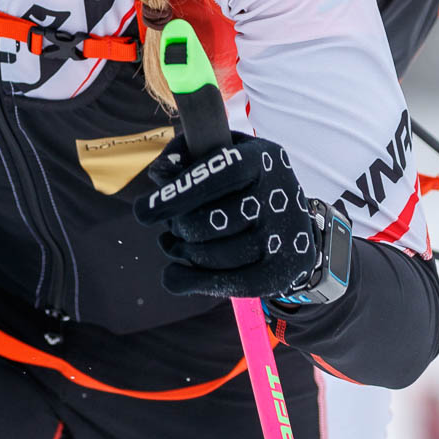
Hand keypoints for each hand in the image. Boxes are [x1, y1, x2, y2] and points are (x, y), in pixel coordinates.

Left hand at [134, 134, 318, 300]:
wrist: (296, 224)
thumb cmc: (246, 183)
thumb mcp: (226, 153)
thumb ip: (188, 154)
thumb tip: (160, 175)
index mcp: (263, 159)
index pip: (218, 173)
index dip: (177, 194)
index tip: (142, 213)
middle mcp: (278, 197)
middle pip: (207, 222)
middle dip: (178, 228)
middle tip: (173, 228)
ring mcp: (282, 238)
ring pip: (210, 255)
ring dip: (182, 253)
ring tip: (176, 245)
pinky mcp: (278, 273)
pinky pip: (223, 285)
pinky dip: (188, 281)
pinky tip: (173, 275)